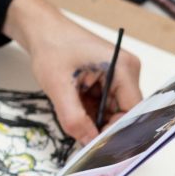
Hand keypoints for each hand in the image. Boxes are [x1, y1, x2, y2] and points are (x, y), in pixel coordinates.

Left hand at [3, 0, 142, 144]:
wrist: (42, 29)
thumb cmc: (52, 46)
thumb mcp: (59, 86)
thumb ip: (74, 119)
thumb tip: (88, 143)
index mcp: (123, 68)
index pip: (132, 111)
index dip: (118, 130)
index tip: (99, 146)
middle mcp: (127, 72)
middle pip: (124, 113)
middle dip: (103, 126)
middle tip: (82, 136)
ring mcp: (120, 77)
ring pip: (113, 112)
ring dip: (95, 119)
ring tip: (74, 112)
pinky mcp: (110, 81)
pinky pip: (105, 106)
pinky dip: (91, 111)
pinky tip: (76, 106)